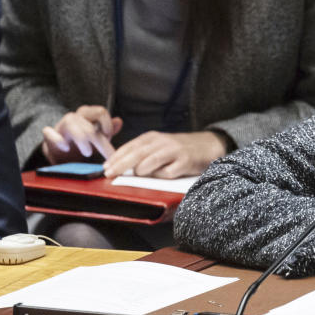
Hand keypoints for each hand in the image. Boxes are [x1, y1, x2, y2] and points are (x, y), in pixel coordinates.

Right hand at [42, 105, 121, 163]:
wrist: (60, 153)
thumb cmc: (82, 143)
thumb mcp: (98, 137)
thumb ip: (109, 129)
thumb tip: (119, 121)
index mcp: (87, 115)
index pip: (100, 111)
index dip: (107, 125)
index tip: (108, 138)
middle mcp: (74, 117)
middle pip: (88, 120)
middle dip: (98, 138)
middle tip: (106, 154)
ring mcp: (61, 125)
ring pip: (71, 123)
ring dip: (82, 139)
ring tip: (88, 152)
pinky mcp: (49, 135)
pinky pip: (48, 132)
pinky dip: (57, 139)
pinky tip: (66, 147)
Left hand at [102, 131, 227, 178]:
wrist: (209, 145)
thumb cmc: (179, 149)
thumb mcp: (159, 146)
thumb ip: (141, 153)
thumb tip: (118, 166)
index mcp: (153, 137)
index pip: (130, 146)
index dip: (116, 157)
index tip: (105, 167)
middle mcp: (162, 142)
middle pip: (137, 154)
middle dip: (120, 165)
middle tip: (109, 174)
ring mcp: (175, 151)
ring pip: (150, 162)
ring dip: (141, 171)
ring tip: (140, 175)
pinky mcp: (186, 162)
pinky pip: (168, 173)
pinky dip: (162, 176)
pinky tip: (166, 175)